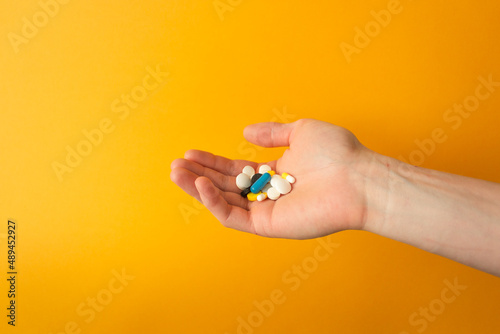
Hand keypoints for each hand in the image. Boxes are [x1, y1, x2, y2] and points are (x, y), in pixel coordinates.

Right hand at [170, 119, 377, 238]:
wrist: (358, 178)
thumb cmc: (337, 153)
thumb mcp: (301, 131)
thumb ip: (272, 133)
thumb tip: (245, 133)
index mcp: (274, 174)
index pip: (235, 169)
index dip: (212, 161)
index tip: (191, 152)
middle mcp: (268, 194)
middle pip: (225, 185)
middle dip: (199, 174)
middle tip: (176, 164)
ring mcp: (267, 211)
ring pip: (224, 201)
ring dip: (198, 188)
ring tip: (177, 173)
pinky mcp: (268, 226)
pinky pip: (234, 216)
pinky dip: (214, 202)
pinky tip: (201, 185)